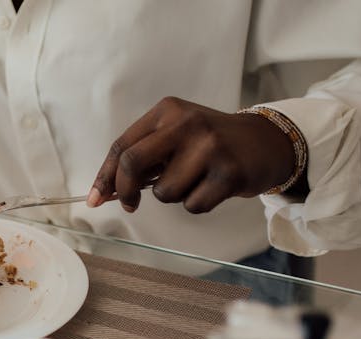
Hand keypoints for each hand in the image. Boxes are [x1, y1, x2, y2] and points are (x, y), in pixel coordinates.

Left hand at [88, 97, 300, 213]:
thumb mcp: (175, 137)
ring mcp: (209, 146)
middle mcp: (186, 122)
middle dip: (124, 190)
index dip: (105, 176)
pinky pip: (192, 205)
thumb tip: (104, 192)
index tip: (95, 199)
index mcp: (167, 111)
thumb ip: (143, 159)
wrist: (264, 142)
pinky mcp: (229, 172)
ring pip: (164, 193)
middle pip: (132, 163)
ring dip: (174, 196)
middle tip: (131, 204)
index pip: (122, 146)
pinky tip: (213, 187)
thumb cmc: (210, 144)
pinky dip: (197, 204)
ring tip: (195, 180)